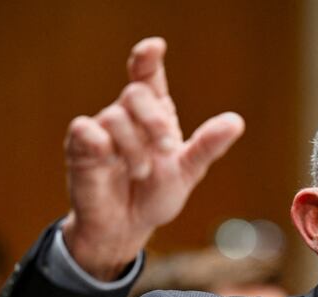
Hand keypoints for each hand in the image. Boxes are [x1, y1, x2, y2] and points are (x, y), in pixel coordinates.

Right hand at [61, 37, 244, 280]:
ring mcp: (102, 130)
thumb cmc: (155, 196)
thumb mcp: (188, 172)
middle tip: (166, 148)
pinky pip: (86, 130)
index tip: (155, 47)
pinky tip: (111, 161)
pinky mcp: (80, 147)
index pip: (147, 75)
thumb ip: (207, 146)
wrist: (127, 228)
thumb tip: (236, 122)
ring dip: (134, 148)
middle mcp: (127, 116)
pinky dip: (102, 144)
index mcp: (154, 114)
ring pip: (115, 116)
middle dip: (154, 120)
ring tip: (142, 173)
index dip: (148, 58)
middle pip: (136, 94)